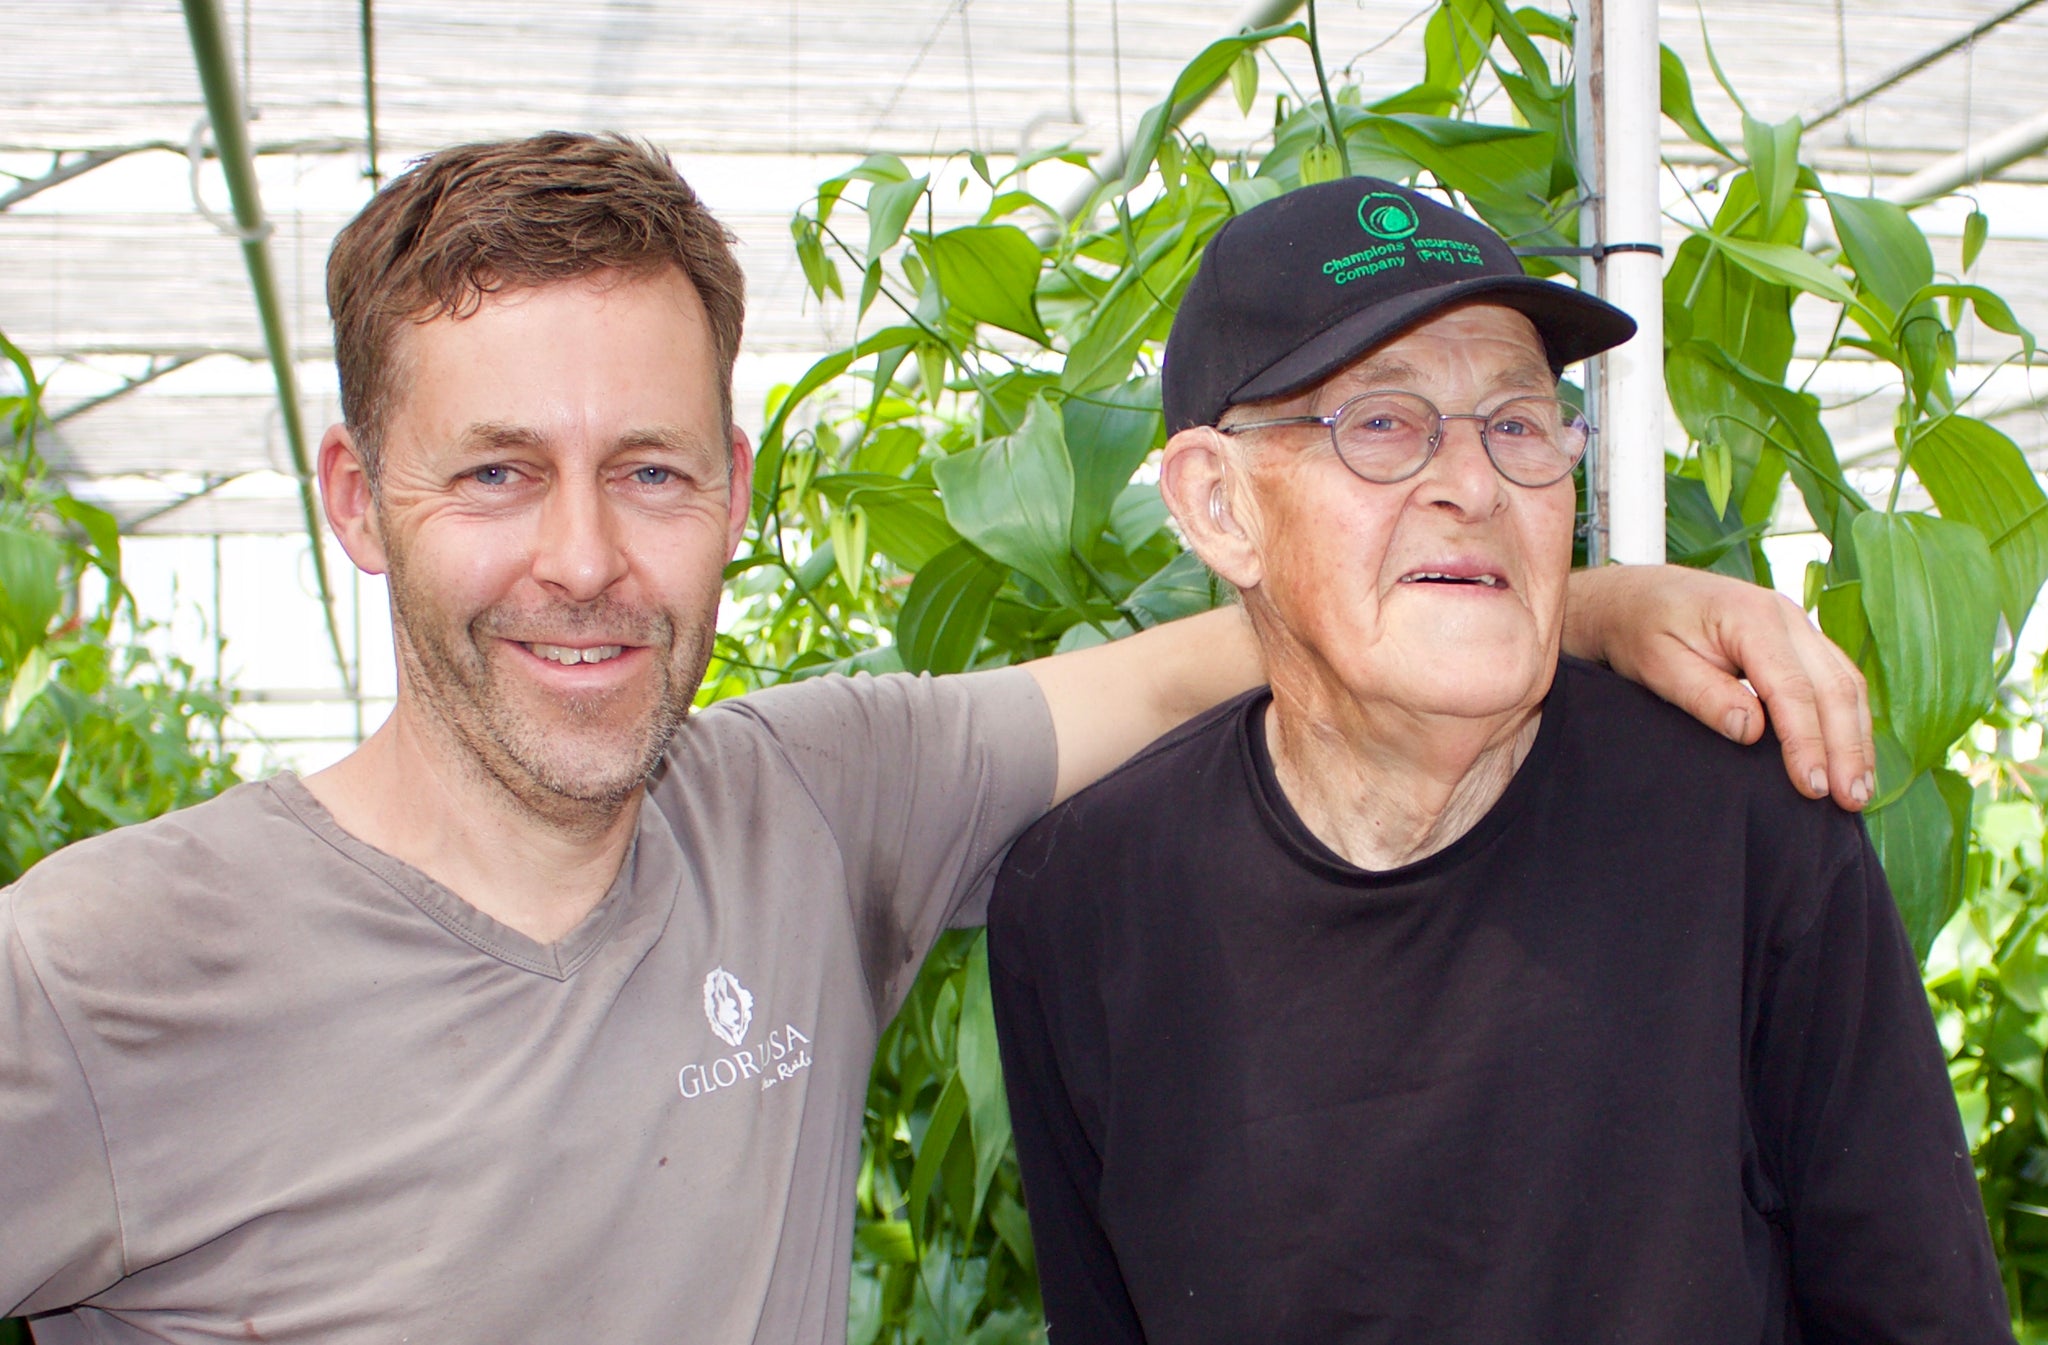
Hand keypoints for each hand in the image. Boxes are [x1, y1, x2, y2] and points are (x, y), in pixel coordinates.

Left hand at [1563, 565, 1875, 809]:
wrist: (1637, 596)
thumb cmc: (1641, 629)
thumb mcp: (1657, 664)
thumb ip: (1703, 694)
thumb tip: (1751, 731)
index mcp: (1750, 618)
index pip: (1792, 689)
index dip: (1807, 743)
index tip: (1813, 787)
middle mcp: (1785, 617)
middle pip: (1833, 687)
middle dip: (1846, 749)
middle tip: (1849, 803)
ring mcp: (1796, 626)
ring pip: (1846, 684)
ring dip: (1857, 740)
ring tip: (1858, 792)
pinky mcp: (1798, 641)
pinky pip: (1837, 680)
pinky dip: (1849, 721)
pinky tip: (1850, 758)